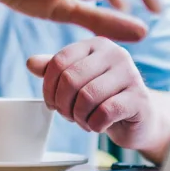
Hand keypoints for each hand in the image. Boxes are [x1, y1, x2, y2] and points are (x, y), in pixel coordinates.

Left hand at [26, 38, 161, 152]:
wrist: (139, 119)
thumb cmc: (104, 98)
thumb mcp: (78, 81)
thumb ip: (55, 70)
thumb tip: (30, 62)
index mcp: (96, 45)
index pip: (59, 61)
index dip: (48, 87)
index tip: (51, 103)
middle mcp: (115, 54)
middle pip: (71, 79)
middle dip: (63, 104)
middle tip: (68, 115)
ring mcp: (131, 74)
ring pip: (87, 96)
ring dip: (78, 116)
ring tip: (83, 121)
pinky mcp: (140, 98)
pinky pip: (105, 113)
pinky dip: (94, 125)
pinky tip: (98, 126)